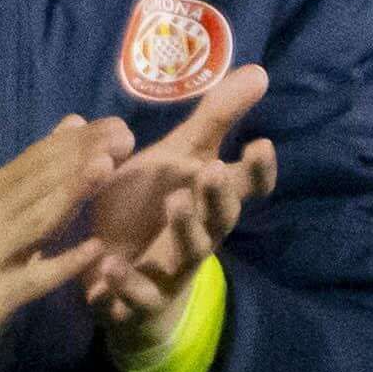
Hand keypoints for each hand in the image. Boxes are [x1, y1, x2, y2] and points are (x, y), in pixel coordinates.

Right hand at [0, 117, 122, 371]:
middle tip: (121, 134)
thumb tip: (73, 123)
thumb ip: (37, 175)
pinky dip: (62, 263)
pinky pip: (32, 277)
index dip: (76, 141)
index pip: (35, 159)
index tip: (116, 124)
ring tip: (106, 168)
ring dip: (69, 193)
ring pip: (33, 220)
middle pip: (36, 182)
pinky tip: (93, 249)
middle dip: (79, 156)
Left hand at [73, 59, 274, 345]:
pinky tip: (109, 266)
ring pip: (190, 252)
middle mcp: (201, 234)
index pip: (246, 186)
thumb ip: (213, 120)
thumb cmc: (151, 209)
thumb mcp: (177, 159)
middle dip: (219, 195)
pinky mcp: (140, 299)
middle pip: (222, 217)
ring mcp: (173, 269)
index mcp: (207, 200)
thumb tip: (259, 72)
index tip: (262, 143)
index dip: (258, 170)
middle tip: (212, 169)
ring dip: (185, 228)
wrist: (116, 280)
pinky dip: (126, 283)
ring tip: (175, 203)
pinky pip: (138, 294)